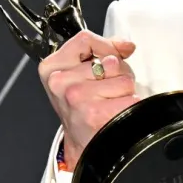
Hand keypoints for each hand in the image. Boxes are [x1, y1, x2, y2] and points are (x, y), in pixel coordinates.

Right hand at [38, 30, 138, 170]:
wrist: (82, 143)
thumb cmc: (83, 107)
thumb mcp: (82, 73)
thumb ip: (102, 52)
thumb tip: (126, 45)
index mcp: (52, 68)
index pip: (84, 39)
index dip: (107, 45)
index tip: (117, 54)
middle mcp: (61, 83)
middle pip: (110, 61)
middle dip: (118, 74)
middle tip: (106, 91)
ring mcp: (77, 98)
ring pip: (124, 80)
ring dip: (125, 92)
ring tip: (110, 102)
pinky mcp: (95, 113)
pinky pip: (130, 98)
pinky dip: (130, 106)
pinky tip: (115, 113)